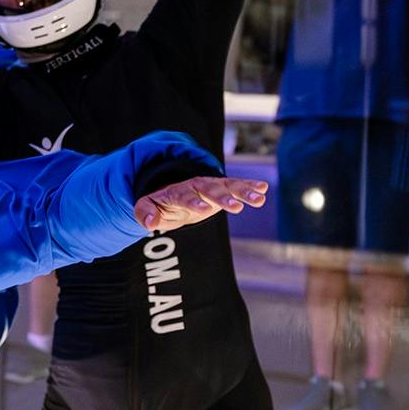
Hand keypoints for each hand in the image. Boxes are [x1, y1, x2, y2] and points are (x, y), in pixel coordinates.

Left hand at [134, 177, 267, 232]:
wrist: (173, 193)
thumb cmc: (160, 204)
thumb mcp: (146, 207)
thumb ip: (144, 214)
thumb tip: (149, 224)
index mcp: (177, 192)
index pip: (185, 197)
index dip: (194, 202)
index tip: (205, 209)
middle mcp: (196, 186)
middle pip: (210, 190)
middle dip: (223, 198)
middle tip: (237, 207)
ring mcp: (211, 186)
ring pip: (228, 186)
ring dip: (243, 191)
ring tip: (259, 199)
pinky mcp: (222, 188)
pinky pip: (237, 185)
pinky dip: (250, 185)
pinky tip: (264, 189)